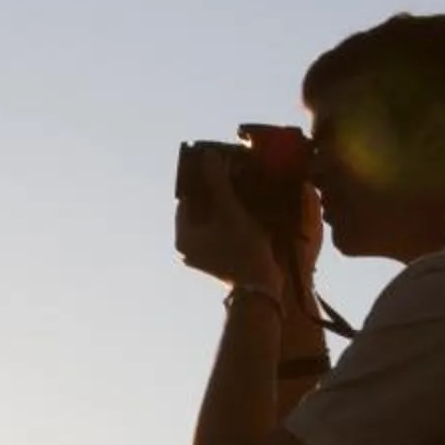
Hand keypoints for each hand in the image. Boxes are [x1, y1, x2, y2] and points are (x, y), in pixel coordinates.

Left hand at [175, 153, 281, 289]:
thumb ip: (218, 184)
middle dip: (213, 190)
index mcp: (184, 237)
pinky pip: (219, 231)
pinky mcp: (218, 259)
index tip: (213, 164)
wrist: (261, 288)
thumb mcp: (231, 212)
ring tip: (237, 184)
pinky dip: (228, 218)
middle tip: (227, 171)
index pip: (186, 198)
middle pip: (198, 209)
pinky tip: (243, 205)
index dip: (199, 180)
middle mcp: (188, 247)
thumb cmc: (244, 250)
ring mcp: (203, 255)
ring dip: (222, 203)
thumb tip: (208, 155)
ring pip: (210, 220)